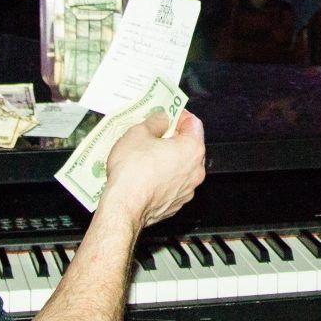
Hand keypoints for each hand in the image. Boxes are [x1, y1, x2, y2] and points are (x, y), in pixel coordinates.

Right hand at [103, 110, 207, 230]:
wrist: (124, 206)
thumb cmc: (132, 170)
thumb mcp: (139, 133)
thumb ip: (155, 121)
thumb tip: (161, 119)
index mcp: (192, 149)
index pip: (193, 123)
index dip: (178, 115)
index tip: (167, 114)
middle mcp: (196, 170)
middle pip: (189, 146)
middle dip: (173, 138)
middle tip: (155, 133)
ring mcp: (187, 190)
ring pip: (182, 167)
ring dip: (169, 158)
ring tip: (147, 154)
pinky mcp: (176, 204)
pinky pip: (173, 184)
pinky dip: (164, 177)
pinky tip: (146, 174)